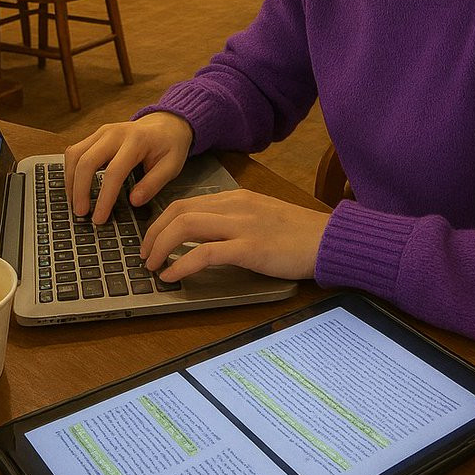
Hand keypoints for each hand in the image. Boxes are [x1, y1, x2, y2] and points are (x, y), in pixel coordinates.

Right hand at [64, 112, 192, 221]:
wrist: (167, 123)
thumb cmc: (170, 145)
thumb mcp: (172, 165)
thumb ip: (154, 183)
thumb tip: (134, 201)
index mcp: (136, 140)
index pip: (114, 172)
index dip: (104, 198)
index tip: (99, 218)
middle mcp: (115, 133)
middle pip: (87, 161)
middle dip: (80, 190)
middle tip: (81, 213)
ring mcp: (103, 131)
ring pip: (75, 154)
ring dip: (71, 181)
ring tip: (75, 203)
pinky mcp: (96, 135)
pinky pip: (75, 151)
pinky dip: (70, 170)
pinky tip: (76, 187)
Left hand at [140, 189, 330, 282]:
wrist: (330, 240)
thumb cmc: (300, 234)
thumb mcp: (263, 217)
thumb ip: (236, 221)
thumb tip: (207, 237)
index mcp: (237, 198)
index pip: (187, 202)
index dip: (162, 222)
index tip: (152, 240)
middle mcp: (236, 206)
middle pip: (179, 211)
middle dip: (153, 233)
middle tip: (144, 255)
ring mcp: (242, 225)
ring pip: (185, 226)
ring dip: (160, 247)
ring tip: (153, 267)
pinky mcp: (250, 248)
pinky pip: (205, 253)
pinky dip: (182, 264)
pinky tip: (173, 276)